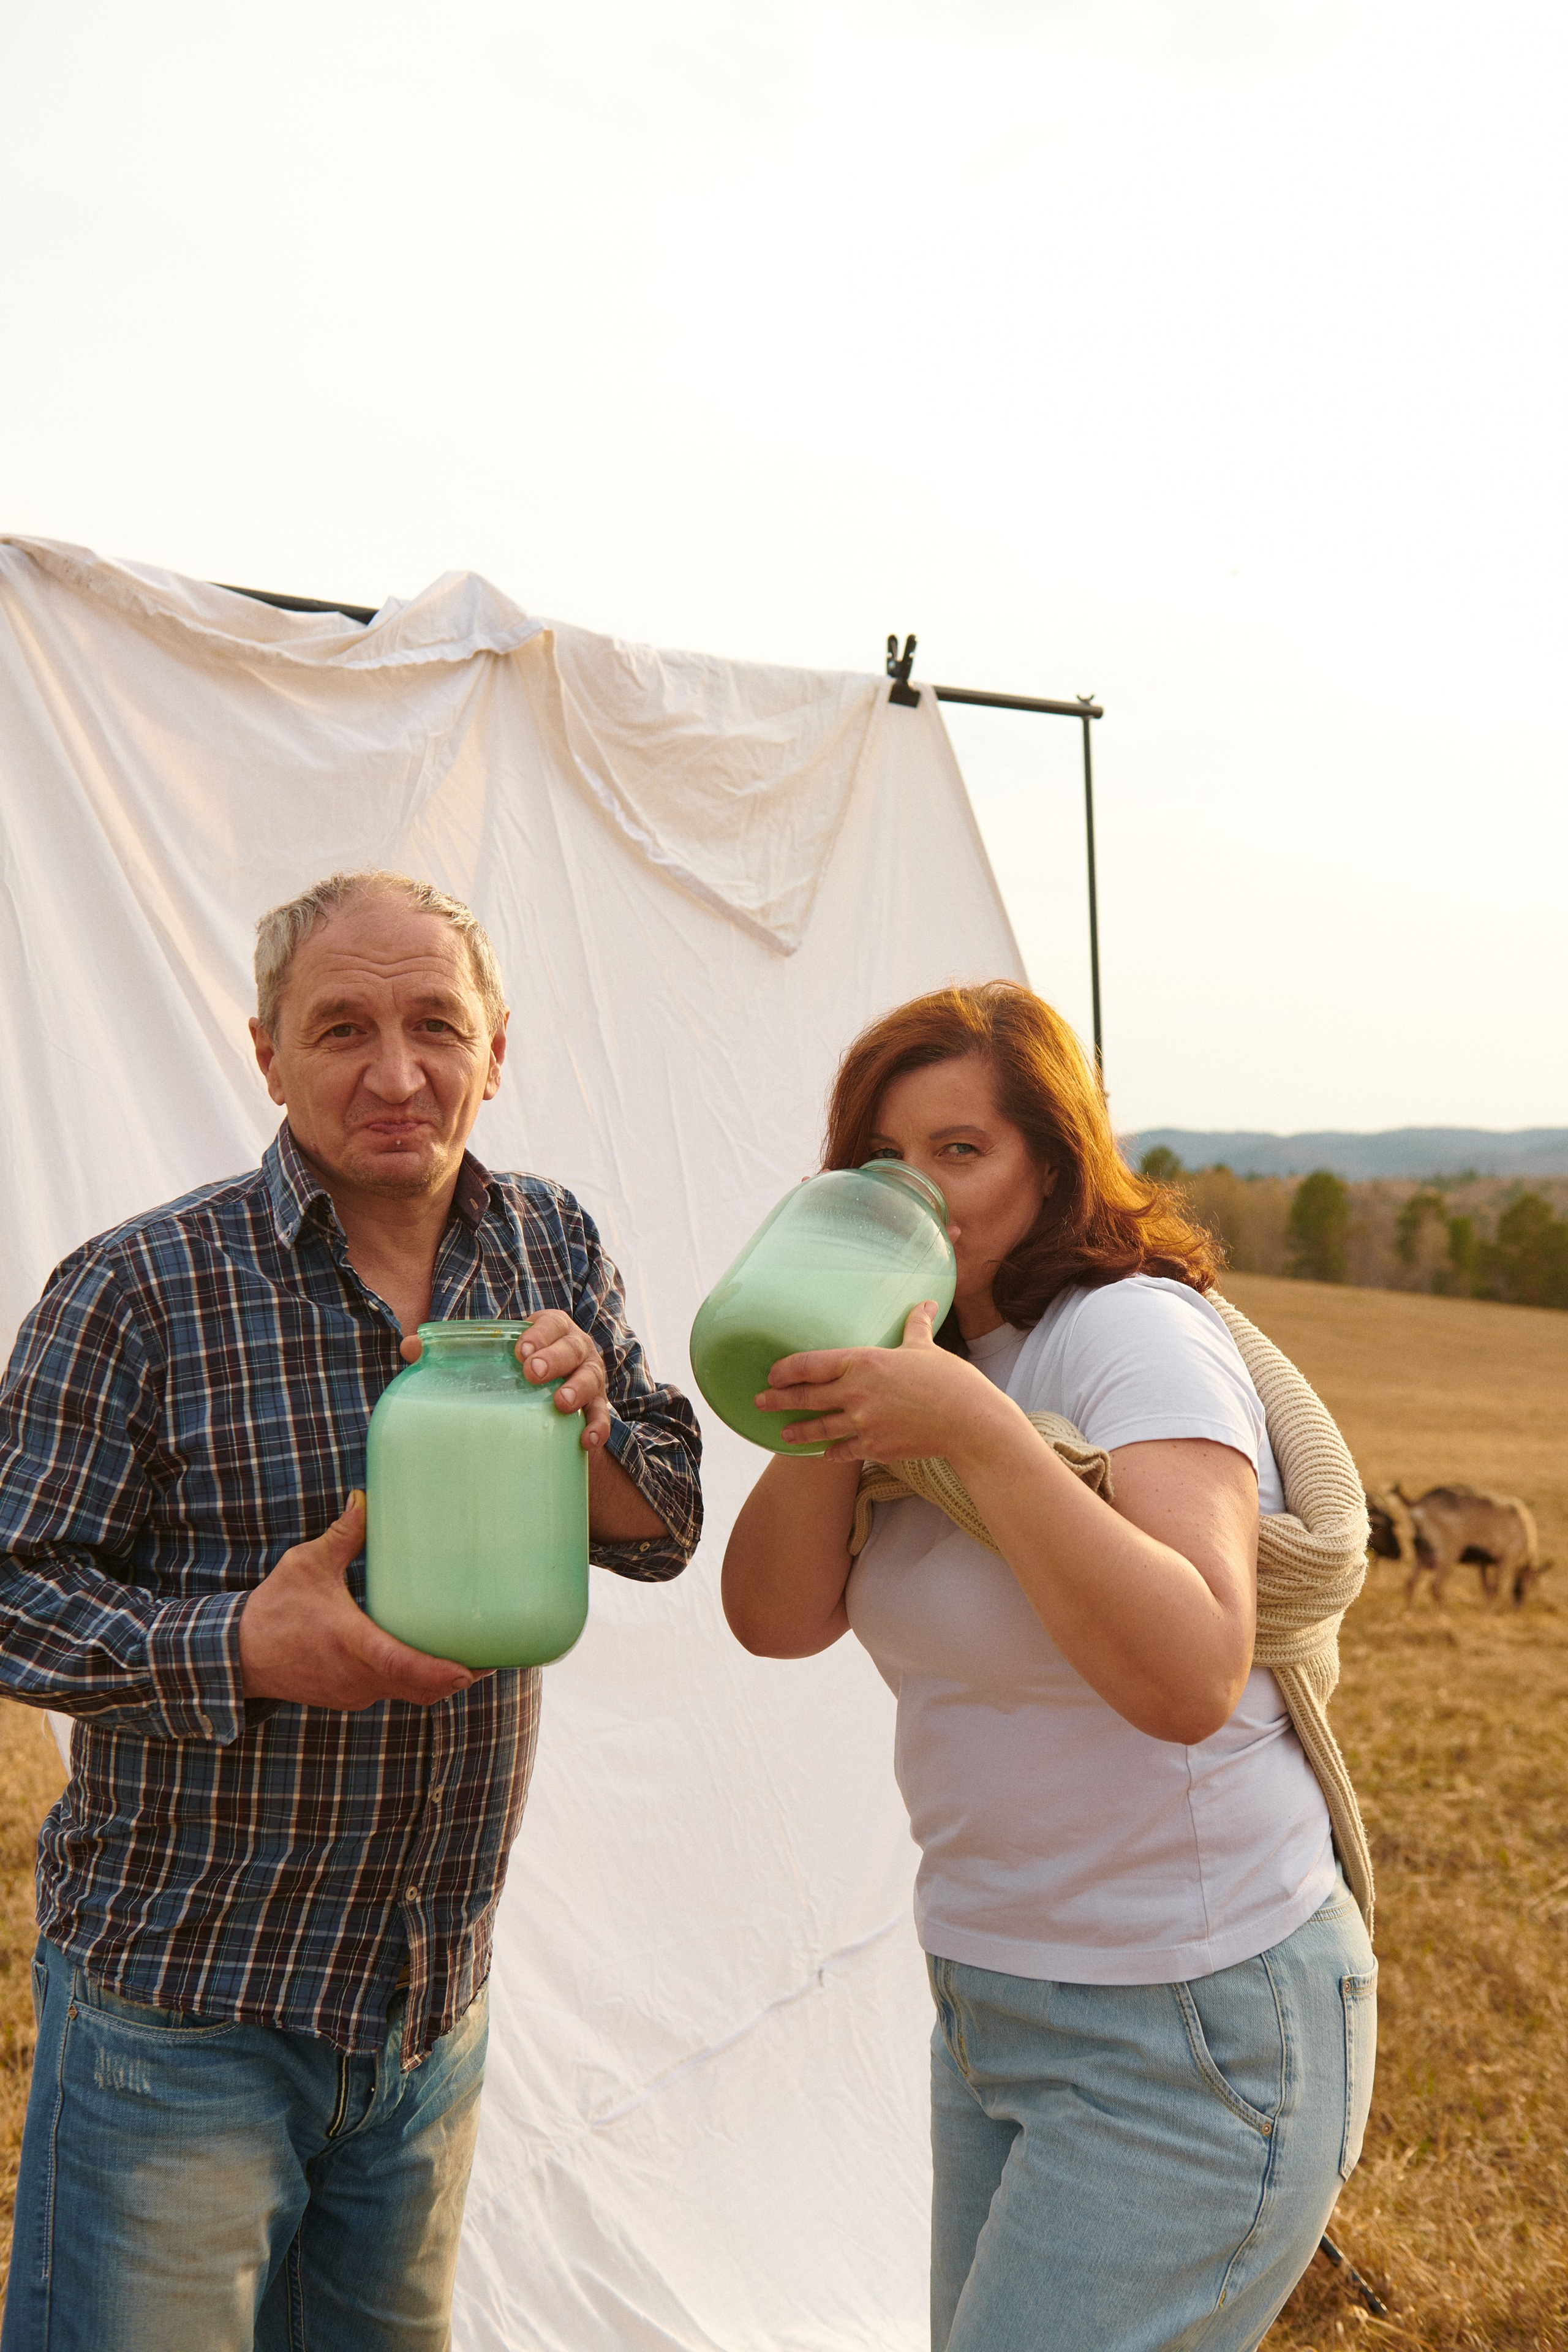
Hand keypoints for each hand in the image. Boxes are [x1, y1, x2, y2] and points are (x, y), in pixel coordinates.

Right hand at [238, 1494, 481, 1708]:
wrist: (238, 1655)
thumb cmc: (274, 1610)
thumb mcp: (307, 1565)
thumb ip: (342, 1534)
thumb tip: (366, 1497)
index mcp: (351, 1644)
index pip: (402, 1665)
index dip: (439, 1671)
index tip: (472, 1669)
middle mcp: (357, 1676)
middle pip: (421, 1688)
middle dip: (459, 1676)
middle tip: (495, 1654)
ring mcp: (354, 1692)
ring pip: (409, 1694)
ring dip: (439, 1681)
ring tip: (473, 1655)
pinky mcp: (349, 1697)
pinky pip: (392, 1693)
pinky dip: (415, 1681)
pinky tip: (430, 1658)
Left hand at [398, 1312, 611, 1450]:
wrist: (549, 1404)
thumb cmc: (514, 1372)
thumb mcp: (490, 1358)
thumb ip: (452, 1352)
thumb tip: (410, 1346)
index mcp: (550, 1330)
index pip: (550, 1323)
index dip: (539, 1333)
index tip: (520, 1349)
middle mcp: (575, 1350)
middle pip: (573, 1347)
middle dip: (555, 1358)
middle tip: (532, 1373)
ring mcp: (589, 1379)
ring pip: (591, 1379)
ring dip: (579, 1389)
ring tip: (561, 1404)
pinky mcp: (596, 1409)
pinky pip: (602, 1417)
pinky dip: (598, 1427)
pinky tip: (586, 1441)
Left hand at [756, 1302, 1010, 1460]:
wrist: (970, 1423)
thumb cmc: (951, 1380)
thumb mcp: (927, 1348)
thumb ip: (917, 1326)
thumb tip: (927, 1303)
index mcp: (864, 1361)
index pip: (810, 1364)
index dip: (785, 1370)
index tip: (771, 1375)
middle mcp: (856, 1393)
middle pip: (806, 1397)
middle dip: (777, 1401)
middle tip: (758, 1403)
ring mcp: (863, 1423)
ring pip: (819, 1429)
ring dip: (798, 1432)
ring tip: (783, 1435)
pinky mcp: (875, 1448)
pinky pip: (843, 1451)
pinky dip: (832, 1452)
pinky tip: (824, 1454)